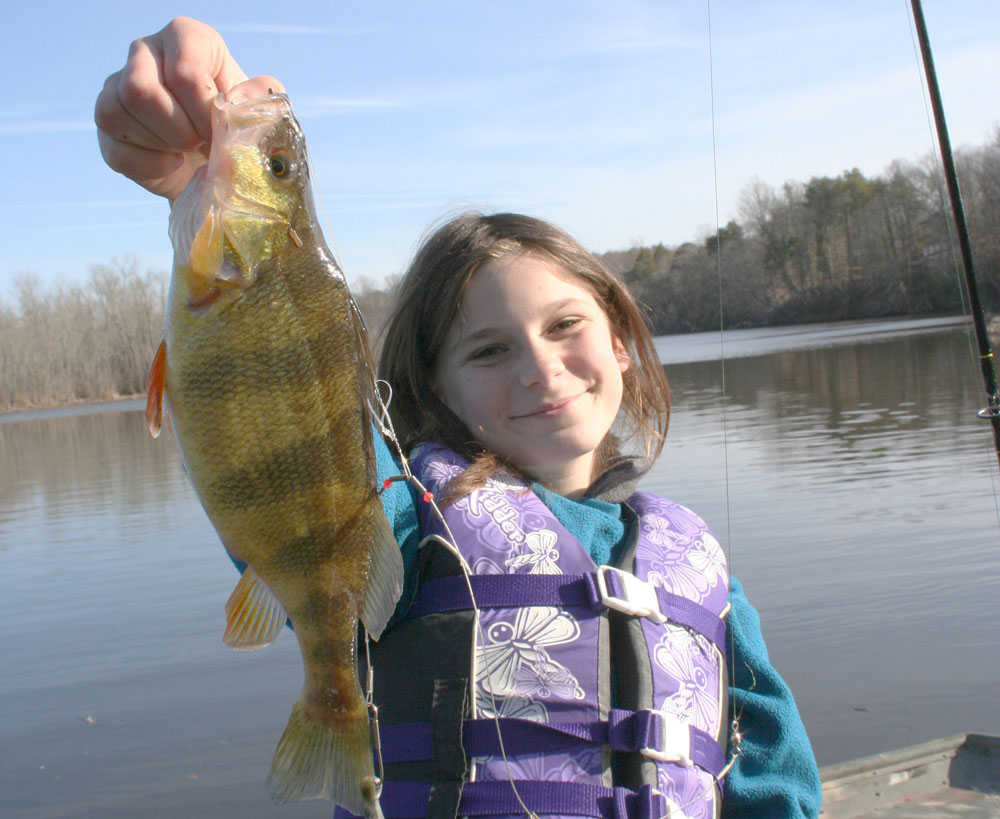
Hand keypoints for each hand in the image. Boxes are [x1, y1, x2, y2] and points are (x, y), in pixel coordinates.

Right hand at [94, 17, 283, 200]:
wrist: (216, 160)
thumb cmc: (236, 125)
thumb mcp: (258, 108)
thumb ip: (261, 96)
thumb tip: (237, 100)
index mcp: (185, 37)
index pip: (183, 71)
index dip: (203, 110)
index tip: (219, 129)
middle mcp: (146, 51)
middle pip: (141, 90)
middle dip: (179, 130)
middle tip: (202, 142)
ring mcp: (117, 85)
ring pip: (118, 113)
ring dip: (163, 145)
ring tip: (187, 149)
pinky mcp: (106, 124)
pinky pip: (115, 148)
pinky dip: (151, 165)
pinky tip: (172, 163)